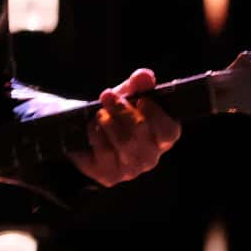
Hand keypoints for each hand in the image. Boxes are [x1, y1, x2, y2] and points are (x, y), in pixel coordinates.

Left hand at [69, 66, 179, 186]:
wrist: (80, 133)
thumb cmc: (113, 115)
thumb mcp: (125, 96)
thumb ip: (137, 86)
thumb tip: (145, 75)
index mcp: (162, 137)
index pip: (169, 131)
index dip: (156, 115)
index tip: (142, 100)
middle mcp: (150, 156)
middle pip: (143, 134)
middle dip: (123, 111)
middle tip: (108, 97)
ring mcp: (131, 169)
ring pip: (124, 143)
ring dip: (108, 121)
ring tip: (100, 113)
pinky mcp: (109, 175)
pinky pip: (104, 152)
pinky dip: (95, 134)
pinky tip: (92, 129)